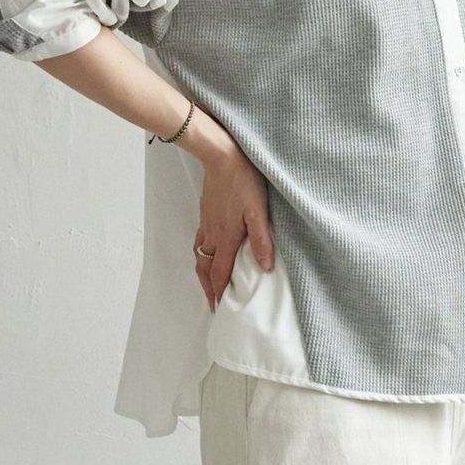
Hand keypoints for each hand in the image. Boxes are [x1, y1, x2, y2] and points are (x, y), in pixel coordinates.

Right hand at [195, 147, 274, 312]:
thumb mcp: (258, 212)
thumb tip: (265, 267)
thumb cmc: (242, 181)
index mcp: (226, 238)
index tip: (220, 308)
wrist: (221, 156)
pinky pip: (200, 241)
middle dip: (208, 288)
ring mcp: (207, 223)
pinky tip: (208, 251)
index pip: (220, 273)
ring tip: (209, 283)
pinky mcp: (206, 213)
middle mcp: (213, 234)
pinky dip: (202, 254)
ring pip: (201, 256)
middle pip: (205, 269)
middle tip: (212, 303)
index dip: (219, 293)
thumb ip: (261, 241)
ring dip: (203, 273)